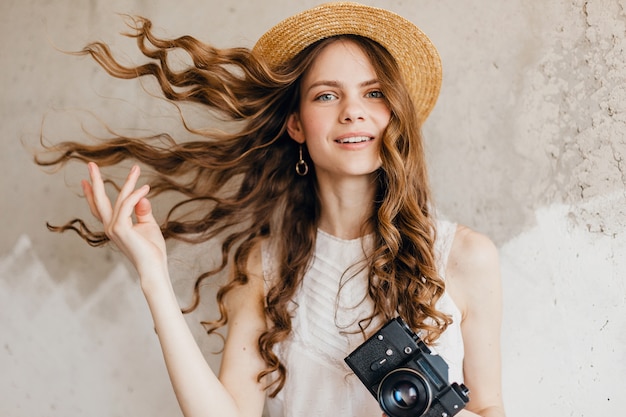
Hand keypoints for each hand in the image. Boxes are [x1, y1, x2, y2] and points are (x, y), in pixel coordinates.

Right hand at [82, 162, 167, 282]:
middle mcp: (110, 227)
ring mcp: (113, 228)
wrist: (153, 267)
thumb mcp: (148, 225)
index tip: (86, 179)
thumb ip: (142, 211)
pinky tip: (145, 187)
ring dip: (128, 183)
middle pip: (98, 201)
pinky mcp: (120, 228)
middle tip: (90, 164)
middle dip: (95, 182)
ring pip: (118, 199)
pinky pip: (128, 205)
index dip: (92, 193)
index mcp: (114, 227)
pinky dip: (136, 195)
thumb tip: (142, 195)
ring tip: (136, 169)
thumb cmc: (152, 249)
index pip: (99, 208)